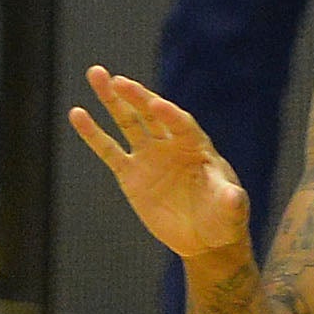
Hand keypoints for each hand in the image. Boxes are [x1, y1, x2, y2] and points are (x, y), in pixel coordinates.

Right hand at [69, 65, 252, 260]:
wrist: (204, 238)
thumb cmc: (223, 221)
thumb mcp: (231, 211)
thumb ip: (231, 201)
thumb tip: (235, 198)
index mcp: (197, 147)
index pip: (182, 125)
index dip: (170, 115)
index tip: (157, 105)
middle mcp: (171, 145)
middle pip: (152, 114)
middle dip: (136, 97)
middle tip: (118, 80)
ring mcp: (149, 156)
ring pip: (128, 122)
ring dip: (112, 100)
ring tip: (96, 74)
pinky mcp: (130, 174)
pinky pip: (109, 150)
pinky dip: (93, 133)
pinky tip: (77, 114)